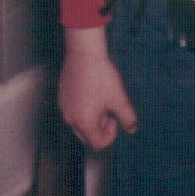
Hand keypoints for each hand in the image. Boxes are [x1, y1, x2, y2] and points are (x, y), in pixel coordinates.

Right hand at [59, 27, 137, 149]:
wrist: (84, 52)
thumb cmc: (102, 75)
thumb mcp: (118, 97)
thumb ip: (127, 116)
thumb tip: (133, 129)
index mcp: (84, 123)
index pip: (98, 144)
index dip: (111, 134)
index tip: (115, 117)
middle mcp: (70, 118)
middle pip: (87, 136)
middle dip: (100, 127)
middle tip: (108, 107)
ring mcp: (63, 107)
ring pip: (79, 123)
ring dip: (91, 118)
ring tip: (100, 97)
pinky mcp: (61, 96)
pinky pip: (73, 111)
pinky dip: (82, 108)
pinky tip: (91, 89)